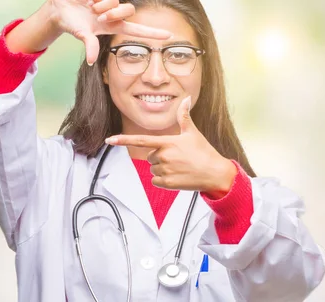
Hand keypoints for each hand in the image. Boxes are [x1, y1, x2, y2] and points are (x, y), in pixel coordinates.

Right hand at [47, 0, 171, 63]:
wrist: (59, 9)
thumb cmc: (72, 23)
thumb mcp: (82, 34)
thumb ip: (90, 45)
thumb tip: (92, 61)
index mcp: (114, 26)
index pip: (138, 30)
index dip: (153, 33)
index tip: (169, 36)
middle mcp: (115, 14)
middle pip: (129, 10)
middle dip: (114, 13)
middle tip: (99, 15)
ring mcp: (110, 2)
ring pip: (117, 1)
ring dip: (102, 4)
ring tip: (90, 7)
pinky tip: (87, 0)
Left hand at [105, 97, 236, 193]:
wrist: (215, 173)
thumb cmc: (204, 152)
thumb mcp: (193, 133)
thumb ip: (184, 116)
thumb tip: (186, 98)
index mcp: (167, 142)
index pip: (141, 140)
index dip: (123, 139)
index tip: (109, 140)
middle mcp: (164, 156)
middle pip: (150, 156)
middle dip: (160, 157)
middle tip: (178, 158)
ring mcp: (165, 170)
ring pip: (153, 169)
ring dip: (162, 169)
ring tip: (180, 167)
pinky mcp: (167, 183)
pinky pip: (156, 181)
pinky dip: (164, 180)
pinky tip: (178, 176)